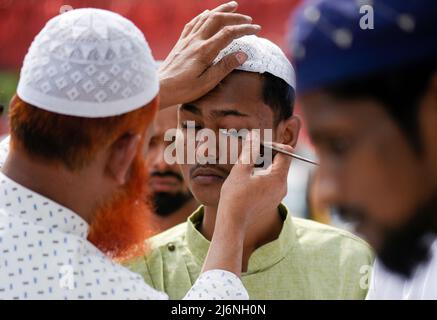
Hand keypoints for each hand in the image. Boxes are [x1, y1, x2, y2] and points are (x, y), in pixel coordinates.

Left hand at [158, 1, 260, 107]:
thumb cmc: (183, 89)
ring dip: (220, 10)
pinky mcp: (180, 43)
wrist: (159, 88)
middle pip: (217, 19)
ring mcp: (186, 40)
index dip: (244, 29)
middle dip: (235, 16)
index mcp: (204, 51)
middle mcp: (195, 41)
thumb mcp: (207, 82)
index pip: (228, 33)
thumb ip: (225, 67)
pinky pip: (193, 23)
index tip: (257, 29)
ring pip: (205, 18)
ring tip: (233, 5)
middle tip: (248, 18)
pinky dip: (204, 16)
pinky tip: (207, 14)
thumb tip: (243, 54)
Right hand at [201, 131, 291, 275]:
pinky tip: (247, 178)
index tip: (260, 144)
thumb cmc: (235, 197)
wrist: (232, 223)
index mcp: (278, 178)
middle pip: (281, 163)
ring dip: (263, 165)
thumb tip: (253, 136)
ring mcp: (278, 196)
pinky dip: (262, 176)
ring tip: (247, 164)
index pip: (286, 154)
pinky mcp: (271, 201)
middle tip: (251, 150)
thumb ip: (249, 151)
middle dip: (267, 154)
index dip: (275, 145)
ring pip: (275, 173)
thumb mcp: (241, 170)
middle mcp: (282, 187)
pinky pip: (271, 183)